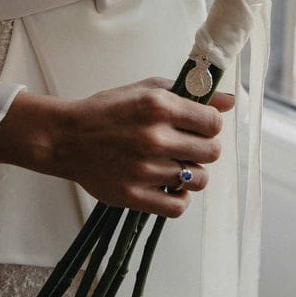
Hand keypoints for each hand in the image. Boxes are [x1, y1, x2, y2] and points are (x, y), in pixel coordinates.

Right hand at [0, 78, 233, 217]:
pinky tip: (169, 186)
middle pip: (211, 151)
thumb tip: (230, 101)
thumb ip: (190, 94)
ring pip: (198, 179)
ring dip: (192, 173)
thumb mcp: (147, 90)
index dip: (210, 125)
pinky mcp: (134, 195)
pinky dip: (180, 198)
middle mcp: (155, 137)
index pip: (213, 122)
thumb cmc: (107, 110)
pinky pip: (178, 206)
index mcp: (159, 106)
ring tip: (176, 166)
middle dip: (204, 148)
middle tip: (186, 146)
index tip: (199, 126)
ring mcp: (145, 169)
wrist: (65, 138)